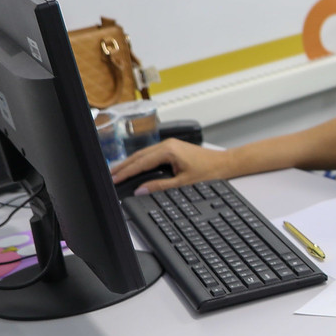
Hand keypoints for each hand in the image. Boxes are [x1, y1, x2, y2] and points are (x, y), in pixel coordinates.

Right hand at [109, 137, 231, 193]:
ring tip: (118, 172)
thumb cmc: (209, 171)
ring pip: (144, 154)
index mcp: (168, 150)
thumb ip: (160, 186)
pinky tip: (135, 168)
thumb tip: (141, 190)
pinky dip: (141, 162)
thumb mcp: (183, 183)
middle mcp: (167, 144)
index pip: (141, 162)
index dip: (126, 172)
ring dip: (131, 163)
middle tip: (110, 176)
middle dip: (124, 166)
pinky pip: (151, 154)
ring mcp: (169, 145)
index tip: (114, 179)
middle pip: (139, 156)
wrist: (225, 164)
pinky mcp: (172, 148)